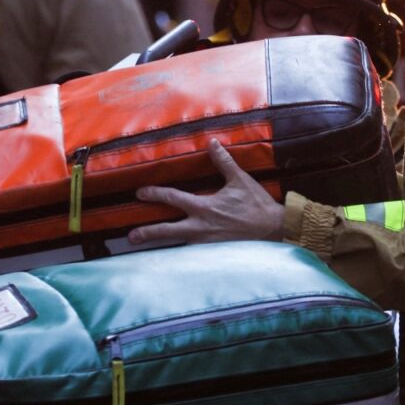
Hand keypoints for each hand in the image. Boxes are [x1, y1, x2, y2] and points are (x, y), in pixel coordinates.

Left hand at [131, 140, 283, 246]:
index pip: (172, 198)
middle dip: (147, 233)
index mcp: (204, 207)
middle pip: (167, 231)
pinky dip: (182, 256)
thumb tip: (212, 143)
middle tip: (131, 236)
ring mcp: (206, 244)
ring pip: (178, 246)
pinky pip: (193, 255)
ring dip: (162, 247)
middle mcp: (200, 228)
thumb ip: (223, 161)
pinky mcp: (214, 255)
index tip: (140, 193)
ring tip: (146, 251)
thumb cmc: (256, 204)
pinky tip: (175, 260)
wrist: (273, 229)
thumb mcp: (239, 179)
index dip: (154, 194)